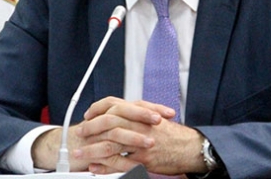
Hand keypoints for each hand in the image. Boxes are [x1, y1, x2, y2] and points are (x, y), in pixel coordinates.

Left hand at [74, 97, 208, 175]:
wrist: (191, 147)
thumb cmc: (174, 135)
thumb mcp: (155, 118)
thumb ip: (138, 115)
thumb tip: (122, 114)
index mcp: (141, 113)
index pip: (114, 104)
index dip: (98, 108)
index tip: (88, 114)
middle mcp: (140, 124)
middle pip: (108, 123)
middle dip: (91, 128)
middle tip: (79, 133)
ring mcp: (141, 142)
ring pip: (110, 143)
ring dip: (92, 148)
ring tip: (79, 152)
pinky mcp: (144, 158)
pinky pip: (120, 163)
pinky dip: (104, 166)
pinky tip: (94, 167)